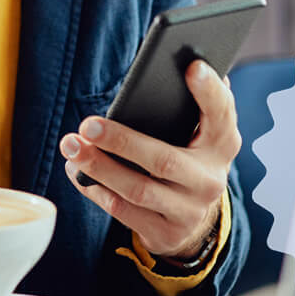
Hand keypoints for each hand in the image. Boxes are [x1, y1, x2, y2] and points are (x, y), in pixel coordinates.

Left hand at [60, 60, 239, 258]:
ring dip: (98, 167)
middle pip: (164, 160)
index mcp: (223, 145)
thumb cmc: (186, 159)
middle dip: (122, 141)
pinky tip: (77, 171)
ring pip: (137, 190)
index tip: (192, 66)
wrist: (193, 221)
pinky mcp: (166, 233)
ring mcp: (189, 211)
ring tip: (71, 145)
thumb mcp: (198, 136)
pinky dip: (95, 190)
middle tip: (87, 124)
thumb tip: (185, 62)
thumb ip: (193, 107)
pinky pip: (123, 212)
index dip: (210, 91)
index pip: (222, 114)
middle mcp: (210, 180)